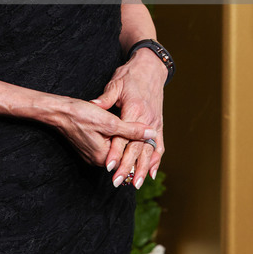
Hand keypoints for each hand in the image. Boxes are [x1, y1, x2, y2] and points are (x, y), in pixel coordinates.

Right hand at [54, 95, 157, 167]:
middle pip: (122, 158)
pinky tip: (122, 133)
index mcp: (103, 157)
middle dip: (136, 152)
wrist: (58, 111)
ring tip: (140, 136)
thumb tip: (151, 133)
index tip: (155, 146)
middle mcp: (96, 159)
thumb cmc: (81, 114)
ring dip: (125, 145)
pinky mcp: (88, 146)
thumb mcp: (109, 121)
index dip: (143, 154)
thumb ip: (131, 130)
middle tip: (151, 144)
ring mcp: (91, 153)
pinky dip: (116, 142)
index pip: (128, 160)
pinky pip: (107, 147)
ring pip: (115, 151)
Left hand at [92, 48, 165, 187]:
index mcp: (135, 109)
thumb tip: (93, 104)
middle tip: (118, 182)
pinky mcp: (159, 124)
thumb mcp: (116, 83)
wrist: (151, 68)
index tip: (108, 165)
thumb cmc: (130, 75)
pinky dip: (156, 160)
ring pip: (149, 150)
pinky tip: (151, 173)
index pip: (123, 136)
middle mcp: (147, 118)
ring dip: (142, 168)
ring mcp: (156, 123)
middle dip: (127, 166)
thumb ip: (106, 98)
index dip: (115, 151)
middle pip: (136, 148)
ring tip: (135, 184)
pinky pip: (159, 146)